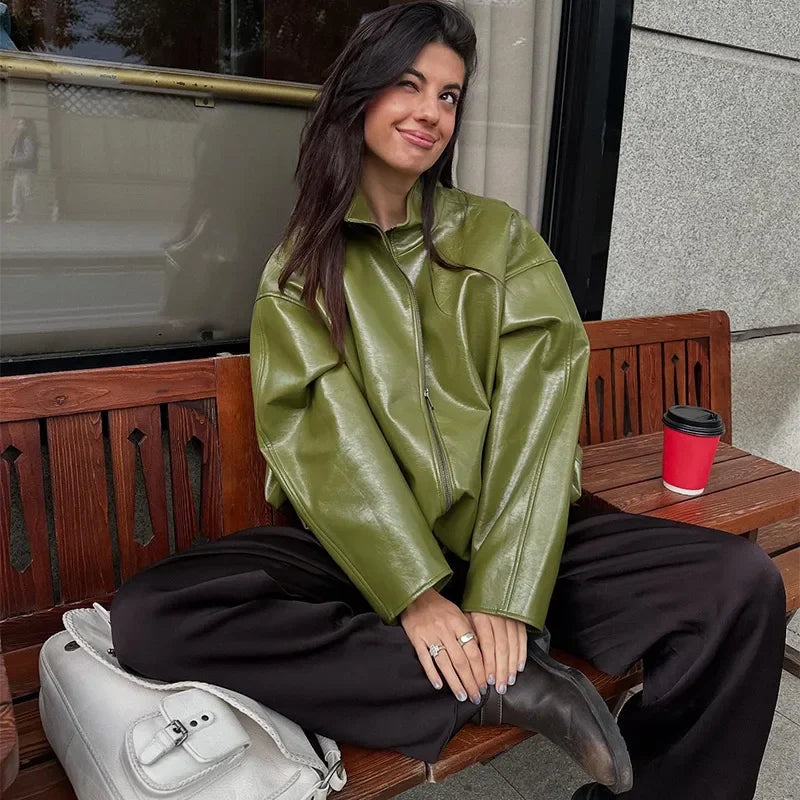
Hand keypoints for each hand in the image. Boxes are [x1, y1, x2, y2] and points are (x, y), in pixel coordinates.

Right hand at [400, 588, 486, 704]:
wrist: (416, 594)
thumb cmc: (439, 606)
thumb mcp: (458, 614)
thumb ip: (468, 631)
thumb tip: (483, 654)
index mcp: (459, 623)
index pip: (473, 651)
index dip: (480, 670)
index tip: (485, 684)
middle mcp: (445, 629)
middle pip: (461, 661)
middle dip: (470, 681)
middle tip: (476, 696)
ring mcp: (430, 635)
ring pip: (445, 663)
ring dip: (455, 682)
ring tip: (462, 695)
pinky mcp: (416, 638)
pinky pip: (425, 659)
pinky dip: (432, 673)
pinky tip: (439, 685)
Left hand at [464, 611, 526, 693]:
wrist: (490, 586)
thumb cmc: (474, 606)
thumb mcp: (466, 617)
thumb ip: (469, 635)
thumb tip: (472, 658)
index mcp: (482, 616)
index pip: (487, 644)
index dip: (489, 663)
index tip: (488, 679)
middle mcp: (498, 616)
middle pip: (501, 647)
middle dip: (501, 670)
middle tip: (500, 687)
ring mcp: (510, 617)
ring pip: (513, 645)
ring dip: (511, 666)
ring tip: (509, 680)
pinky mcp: (519, 619)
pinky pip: (523, 639)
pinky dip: (521, 654)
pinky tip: (519, 667)